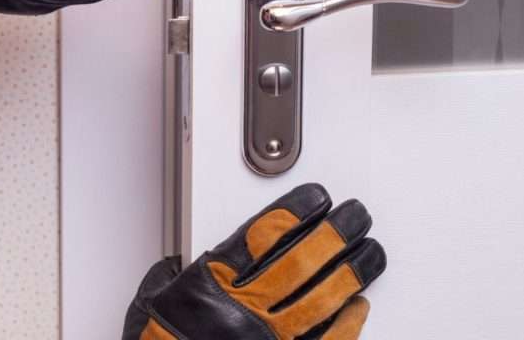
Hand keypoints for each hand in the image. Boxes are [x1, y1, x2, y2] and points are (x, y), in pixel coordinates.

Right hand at [123, 184, 386, 339]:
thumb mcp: (151, 299)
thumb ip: (175, 274)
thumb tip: (186, 262)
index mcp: (212, 283)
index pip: (265, 235)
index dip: (297, 211)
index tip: (317, 198)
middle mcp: (244, 310)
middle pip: (302, 261)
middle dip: (336, 234)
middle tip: (357, 216)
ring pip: (321, 300)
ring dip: (351, 273)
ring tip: (372, 254)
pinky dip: (347, 325)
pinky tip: (359, 306)